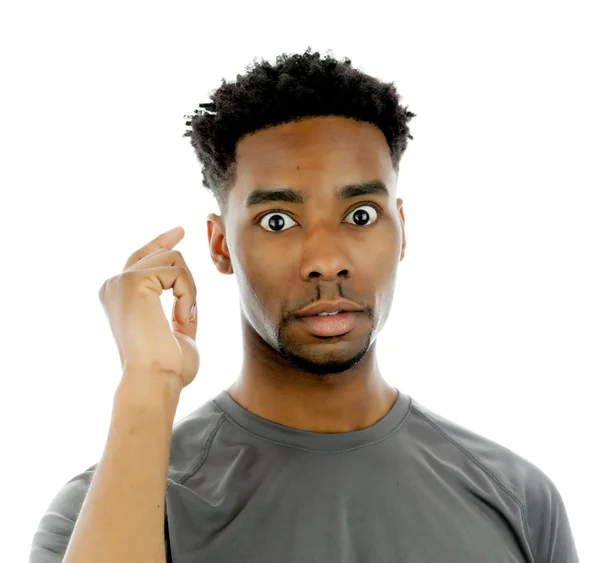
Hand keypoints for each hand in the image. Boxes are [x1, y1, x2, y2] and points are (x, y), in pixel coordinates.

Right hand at [98, 226, 198, 388]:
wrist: (154, 380)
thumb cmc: (166, 367)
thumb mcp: (176, 332)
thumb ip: (178, 308)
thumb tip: (187, 289)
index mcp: (118, 297)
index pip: (142, 258)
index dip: (162, 242)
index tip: (180, 232)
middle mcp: (113, 285)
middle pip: (162, 255)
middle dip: (186, 282)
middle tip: (187, 316)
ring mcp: (120, 280)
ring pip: (174, 260)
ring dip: (189, 291)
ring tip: (182, 320)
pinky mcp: (132, 280)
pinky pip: (177, 272)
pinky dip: (188, 295)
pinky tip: (180, 318)